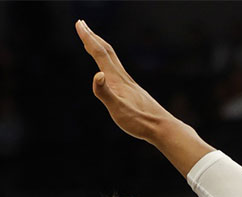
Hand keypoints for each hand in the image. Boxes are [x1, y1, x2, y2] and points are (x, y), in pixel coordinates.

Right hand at [75, 20, 174, 143]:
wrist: (162, 128)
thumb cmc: (139, 121)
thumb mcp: (117, 109)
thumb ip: (105, 92)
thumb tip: (97, 74)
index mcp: (116, 79)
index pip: (99, 53)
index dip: (88, 38)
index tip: (79, 23)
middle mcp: (123, 78)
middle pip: (106, 51)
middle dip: (93, 37)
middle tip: (82, 24)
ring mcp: (129, 84)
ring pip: (112, 59)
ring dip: (100, 47)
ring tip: (92, 41)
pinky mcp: (133, 91)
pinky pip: (117, 70)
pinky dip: (109, 63)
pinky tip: (109, 70)